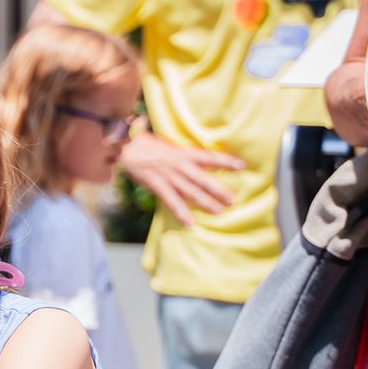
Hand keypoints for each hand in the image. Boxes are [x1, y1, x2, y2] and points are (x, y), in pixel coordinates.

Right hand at [118, 131, 243, 226]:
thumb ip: (181, 151)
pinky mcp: (157, 185)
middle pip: (202, 178)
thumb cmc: (146, 145)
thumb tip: (198, 156)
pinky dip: (180, 213)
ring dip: (205, 202)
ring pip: (190, 191)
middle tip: (232, 199)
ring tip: (219, 211)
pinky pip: (171, 201)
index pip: (208, 156)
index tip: (241, 166)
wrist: (126, 148)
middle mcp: (178, 165)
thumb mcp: (168, 144)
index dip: (225, 161)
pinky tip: (189, 224)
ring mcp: (168, 176)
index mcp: (182, 152)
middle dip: (218, 189)